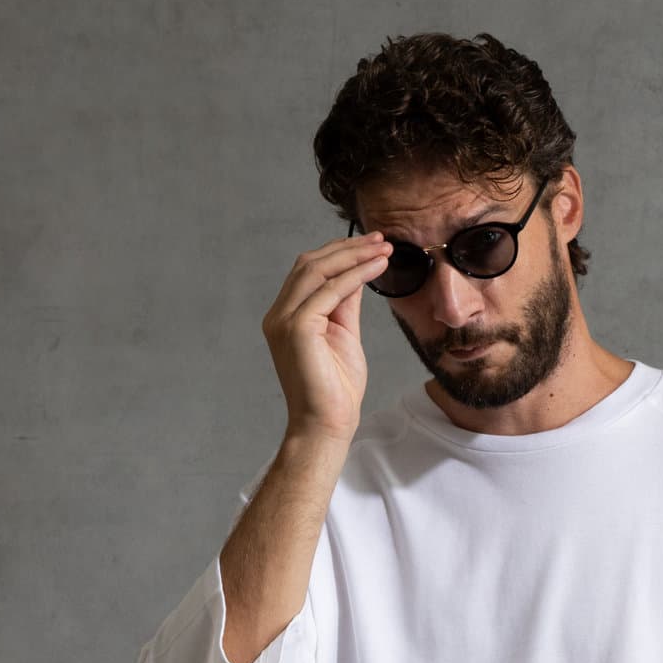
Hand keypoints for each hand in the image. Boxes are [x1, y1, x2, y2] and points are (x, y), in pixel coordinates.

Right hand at [261, 231, 393, 443]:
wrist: (327, 424)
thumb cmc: (336, 388)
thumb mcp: (344, 335)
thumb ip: (345, 304)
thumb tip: (357, 274)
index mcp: (286, 316)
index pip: (309, 272)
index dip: (340, 253)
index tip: (373, 244)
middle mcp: (278, 315)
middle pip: (310, 264)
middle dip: (348, 248)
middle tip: (382, 238)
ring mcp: (284, 321)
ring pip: (317, 271)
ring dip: (353, 256)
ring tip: (384, 249)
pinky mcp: (297, 328)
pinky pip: (328, 291)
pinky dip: (355, 275)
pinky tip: (377, 268)